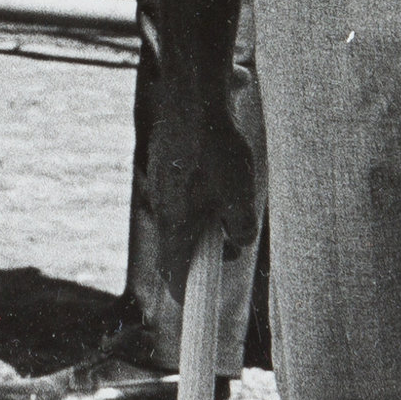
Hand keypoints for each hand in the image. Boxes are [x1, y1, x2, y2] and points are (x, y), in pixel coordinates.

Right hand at [146, 38, 259, 292]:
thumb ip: (241, 228)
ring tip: (231, 194)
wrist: (192, 97)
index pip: (174, 275)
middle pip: (177, 245)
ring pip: (181, 214)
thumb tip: (238, 241)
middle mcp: (162, 208)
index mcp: (175, 225)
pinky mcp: (163, 164)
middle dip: (203, 249)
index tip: (195, 302)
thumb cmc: (216, 148)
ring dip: (204, 216)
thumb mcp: (240, 195)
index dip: (185, 293)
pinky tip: (218, 167)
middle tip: (230, 240)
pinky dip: (198, 190)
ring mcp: (159, 185)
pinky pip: (179, 189)